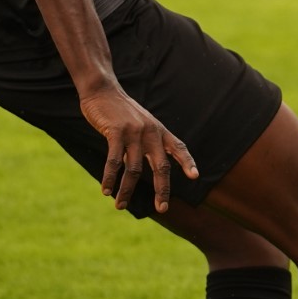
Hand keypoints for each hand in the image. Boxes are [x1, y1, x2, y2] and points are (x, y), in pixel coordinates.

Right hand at [80, 84, 198, 213]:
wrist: (102, 90)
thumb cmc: (121, 111)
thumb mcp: (141, 123)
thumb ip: (147, 142)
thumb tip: (146, 167)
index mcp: (159, 130)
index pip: (178, 146)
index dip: (187, 161)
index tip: (195, 176)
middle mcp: (150, 132)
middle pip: (161, 166)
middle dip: (162, 189)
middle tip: (161, 208)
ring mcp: (133, 132)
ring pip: (133, 169)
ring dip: (126, 190)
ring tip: (120, 206)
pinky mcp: (115, 132)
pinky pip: (114, 161)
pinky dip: (110, 178)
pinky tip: (106, 190)